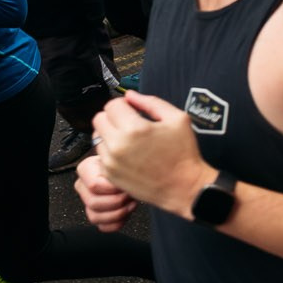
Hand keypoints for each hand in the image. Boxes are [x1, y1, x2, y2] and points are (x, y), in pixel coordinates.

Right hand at [75, 154, 138, 231]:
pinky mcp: (97, 215)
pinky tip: (126, 214)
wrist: (134, 170)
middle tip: (131, 195)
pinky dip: (117, 223)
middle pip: (93, 203)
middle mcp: (83, 186)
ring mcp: (87, 202)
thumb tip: (119, 182)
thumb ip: (118, 165)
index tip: (126, 185)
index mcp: (86, 169)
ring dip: (118, 213)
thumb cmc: (128, 164)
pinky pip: (102, 227)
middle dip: (117, 202)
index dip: (113, 189)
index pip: (94, 185)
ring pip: (95, 217)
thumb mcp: (123, 159)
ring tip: (131, 204)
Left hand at [89, 91, 214, 216]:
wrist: (184, 186)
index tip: (131, 110)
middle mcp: (118, 145)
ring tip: (129, 141)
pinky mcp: (110, 175)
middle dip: (112, 117)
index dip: (123, 104)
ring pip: (98, 137)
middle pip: (99, 119)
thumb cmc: (183, 153)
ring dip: (110, 135)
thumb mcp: (178, 119)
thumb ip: (151, 102)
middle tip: (128, 123)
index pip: (112, 105)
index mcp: (135, 128)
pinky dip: (111, 152)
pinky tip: (128, 155)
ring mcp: (112, 162)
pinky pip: (101, 155)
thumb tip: (130, 95)